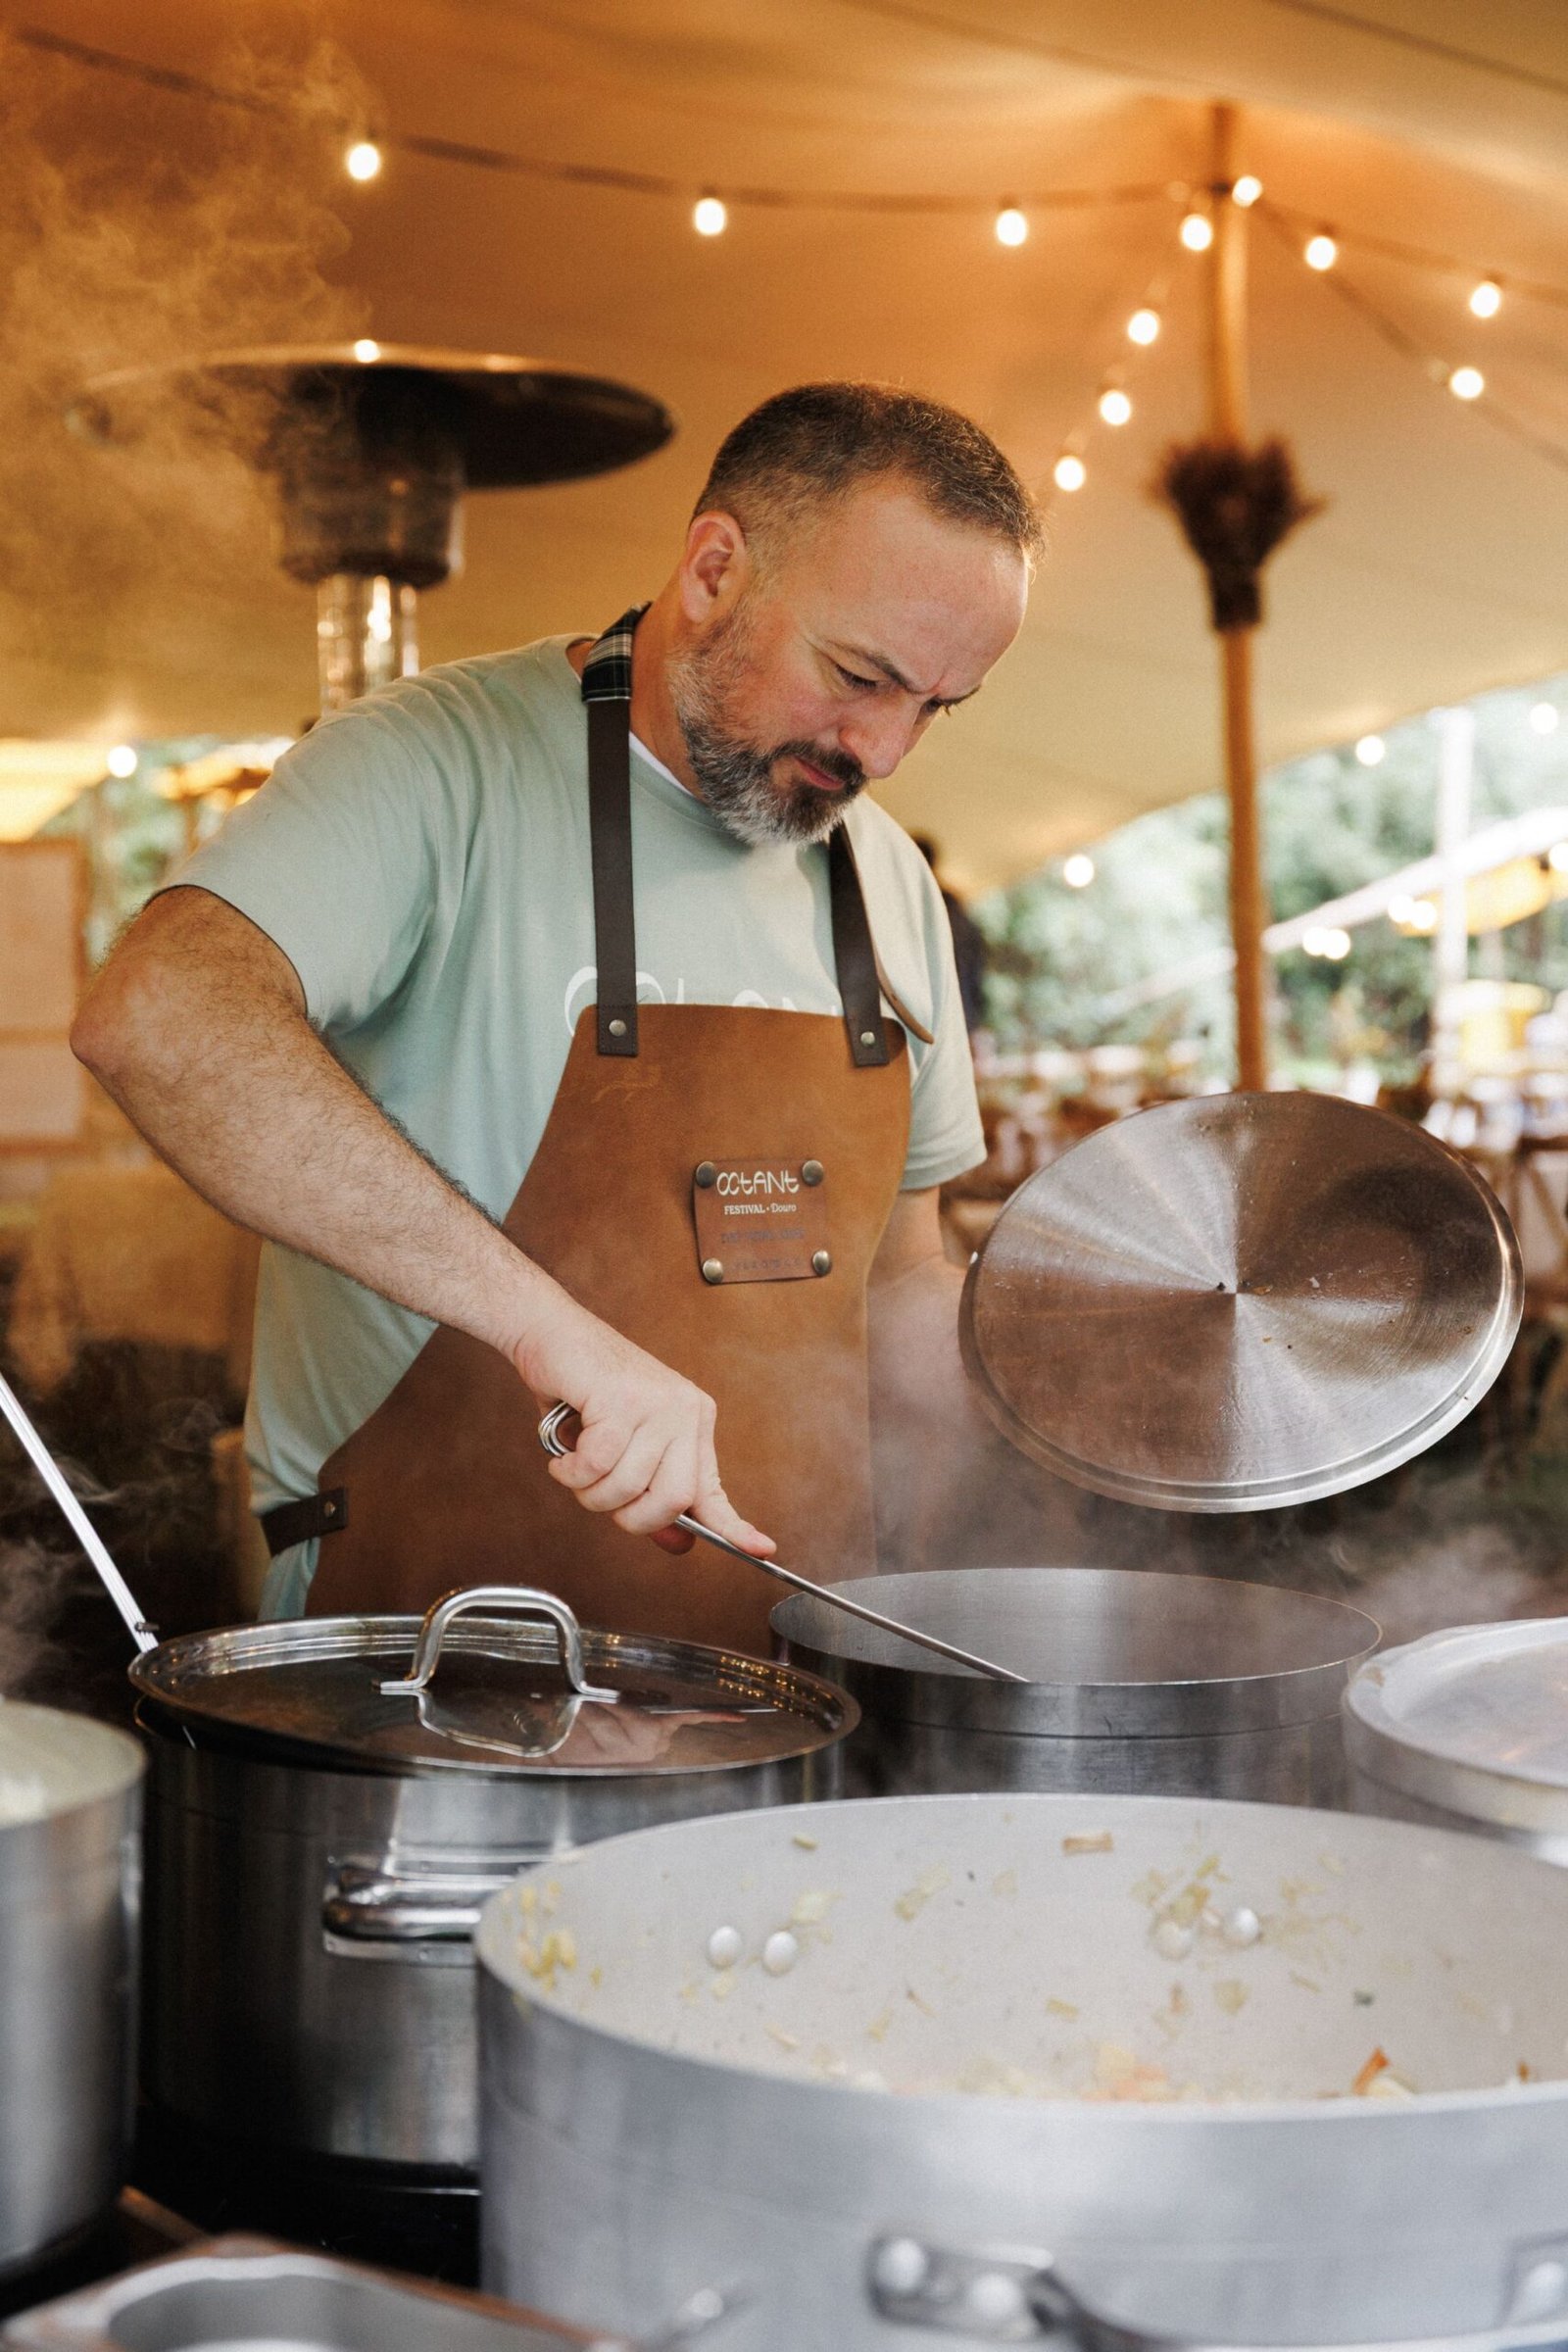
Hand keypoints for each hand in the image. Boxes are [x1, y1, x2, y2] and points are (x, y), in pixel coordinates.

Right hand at [512, 1294, 774, 1558]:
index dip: (735, 1527)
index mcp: (692, 1421)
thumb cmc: (581, 1389)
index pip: (714, 1489)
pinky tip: (563, 1455)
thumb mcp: (621, 1448)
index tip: (762, 1549)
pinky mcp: (623, 1399)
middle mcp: (684, 1410)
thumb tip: (677, 1543)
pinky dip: (572, 1471)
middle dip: (629, 1517)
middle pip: (673, 1500)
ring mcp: (657, 1403)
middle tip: (600, 1497)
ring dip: (589, 1492)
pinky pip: (598, 1464)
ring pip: (629, 1486)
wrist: (551, 1331)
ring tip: (575, 1467)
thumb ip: (648, 1493)